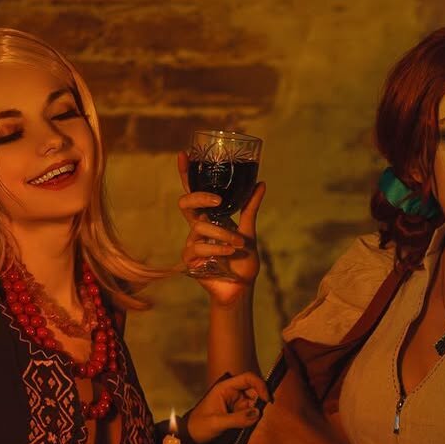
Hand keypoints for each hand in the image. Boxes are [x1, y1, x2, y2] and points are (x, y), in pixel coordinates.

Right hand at [177, 150, 264, 302]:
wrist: (241, 289)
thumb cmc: (243, 263)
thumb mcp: (250, 232)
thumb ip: (250, 208)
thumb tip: (261, 183)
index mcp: (209, 219)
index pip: (193, 193)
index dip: (186, 174)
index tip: (184, 154)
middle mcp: (197, 228)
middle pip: (185, 203)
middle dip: (200, 197)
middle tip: (218, 201)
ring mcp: (191, 244)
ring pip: (200, 228)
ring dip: (223, 235)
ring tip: (238, 246)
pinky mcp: (190, 261)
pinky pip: (199, 248)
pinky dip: (218, 249)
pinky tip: (229, 255)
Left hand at [186, 370, 270, 443]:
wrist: (191, 438)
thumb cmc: (199, 426)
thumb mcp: (217, 423)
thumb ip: (237, 419)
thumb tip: (258, 413)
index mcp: (225, 388)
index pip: (247, 378)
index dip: (260, 385)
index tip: (266, 399)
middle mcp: (233, 392)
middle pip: (254, 390)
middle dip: (261, 400)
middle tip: (264, 414)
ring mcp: (236, 403)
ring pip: (254, 401)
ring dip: (258, 410)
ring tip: (258, 421)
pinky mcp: (238, 413)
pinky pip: (251, 412)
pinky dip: (255, 417)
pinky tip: (254, 424)